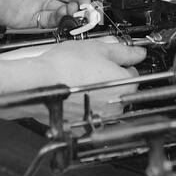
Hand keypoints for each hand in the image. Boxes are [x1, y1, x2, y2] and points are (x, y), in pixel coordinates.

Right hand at [8, 38, 146, 122]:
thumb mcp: (98, 48)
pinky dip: (83, 107)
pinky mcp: (82, 127)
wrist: (38, 82)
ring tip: (79, 80)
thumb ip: (124, 51)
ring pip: (104, 103)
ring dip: (97, 94)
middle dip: (109, 79)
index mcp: (126, 86)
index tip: (107, 60)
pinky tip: (73, 94)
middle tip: (90, 67)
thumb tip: (138, 52)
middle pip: (119, 89)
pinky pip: (88, 115)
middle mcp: (116, 106)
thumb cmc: (65, 66)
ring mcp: (99, 118)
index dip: (119, 63)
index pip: (132, 72)